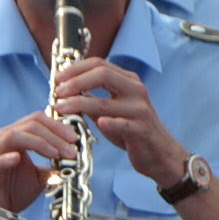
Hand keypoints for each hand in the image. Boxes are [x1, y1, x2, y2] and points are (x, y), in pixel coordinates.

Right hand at [0, 109, 83, 211]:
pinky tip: (18, 159)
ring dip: (40, 143)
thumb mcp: (41, 176)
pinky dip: (7, 158)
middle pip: (31, 124)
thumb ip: (55, 165)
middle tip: (70, 149)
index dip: (58, 126)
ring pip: (15, 136)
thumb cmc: (15, 190)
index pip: (38, 120)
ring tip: (56, 154)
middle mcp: (4, 139)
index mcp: (17, 136)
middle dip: (54, 135)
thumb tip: (74, 160)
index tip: (75, 138)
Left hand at [52, 57, 188, 189]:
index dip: (75, 69)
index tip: (58, 78)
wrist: (161, 155)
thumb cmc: (133, 132)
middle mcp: (136, 90)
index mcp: (129, 81)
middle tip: (58, 91)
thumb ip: (94, 98)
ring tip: (61, 108)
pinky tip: (98, 123)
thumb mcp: (112, 110)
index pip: (100, 64)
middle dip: (75, 81)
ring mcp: (140, 110)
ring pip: (105, 101)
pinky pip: (122, 124)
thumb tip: (67, 90)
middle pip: (102, 74)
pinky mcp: (142, 130)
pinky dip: (108, 123)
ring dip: (79, 103)